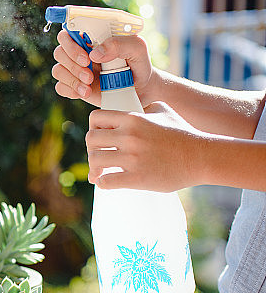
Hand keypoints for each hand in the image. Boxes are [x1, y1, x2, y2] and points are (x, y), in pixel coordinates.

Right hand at [52, 31, 158, 106]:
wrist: (140, 89)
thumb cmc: (138, 64)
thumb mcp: (137, 48)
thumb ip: (119, 44)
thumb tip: (95, 54)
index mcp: (92, 36)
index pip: (70, 30)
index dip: (71, 42)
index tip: (86, 56)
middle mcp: (80, 50)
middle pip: (60, 51)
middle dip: (72, 63)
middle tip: (90, 74)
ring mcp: (75, 68)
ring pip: (58, 70)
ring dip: (72, 79)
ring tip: (89, 86)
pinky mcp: (74, 85)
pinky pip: (60, 87)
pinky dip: (70, 90)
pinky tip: (85, 92)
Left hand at [85, 102, 206, 191]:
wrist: (201, 157)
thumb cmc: (182, 134)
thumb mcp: (163, 111)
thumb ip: (143, 109)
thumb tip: (129, 110)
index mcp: (133, 119)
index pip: (96, 118)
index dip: (94, 128)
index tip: (101, 138)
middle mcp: (130, 136)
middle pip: (91, 139)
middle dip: (92, 149)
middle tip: (99, 157)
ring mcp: (133, 158)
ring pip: (95, 160)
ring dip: (95, 167)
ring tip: (100, 172)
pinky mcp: (137, 177)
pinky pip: (106, 181)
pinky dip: (102, 183)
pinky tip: (105, 182)